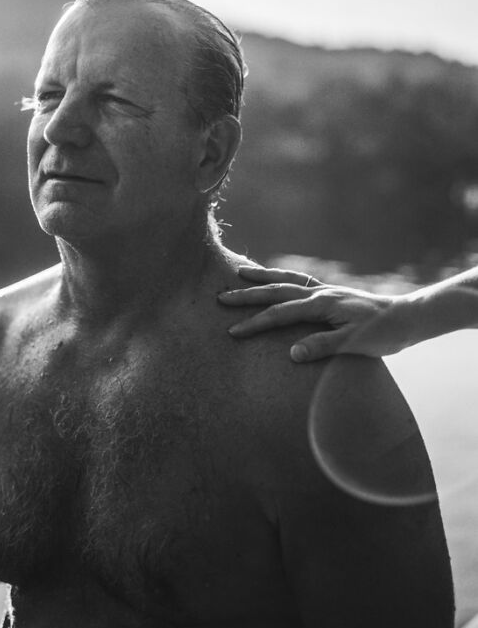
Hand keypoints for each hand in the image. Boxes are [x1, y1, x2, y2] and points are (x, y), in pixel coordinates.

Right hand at [218, 264, 409, 360]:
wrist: (408, 318)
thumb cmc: (383, 334)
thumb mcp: (355, 344)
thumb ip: (323, 346)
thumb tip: (291, 354)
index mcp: (322, 305)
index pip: (280, 313)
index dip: (255, 323)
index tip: (233, 332)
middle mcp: (320, 293)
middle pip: (276, 290)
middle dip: (247, 295)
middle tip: (220, 297)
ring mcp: (324, 290)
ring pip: (286, 279)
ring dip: (262, 277)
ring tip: (239, 273)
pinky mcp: (330, 293)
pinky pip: (298, 280)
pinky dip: (281, 276)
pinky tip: (274, 278)